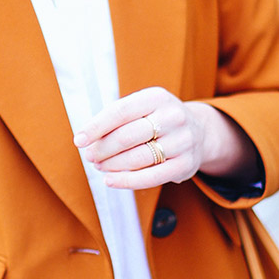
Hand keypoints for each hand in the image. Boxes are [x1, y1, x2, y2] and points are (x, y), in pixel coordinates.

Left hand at [74, 86, 257, 190]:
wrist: (199, 131)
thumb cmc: (157, 119)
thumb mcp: (141, 108)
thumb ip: (116, 118)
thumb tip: (86, 138)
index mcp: (157, 97)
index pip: (120, 111)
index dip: (96, 127)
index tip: (79, 140)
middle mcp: (173, 116)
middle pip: (127, 136)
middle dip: (103, 149)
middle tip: (90, 156)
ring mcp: (182, 141)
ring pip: (138, 158)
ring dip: (112, 165)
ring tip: (99, 166)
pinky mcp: (186, 164)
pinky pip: (151, 177)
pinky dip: (126, 181)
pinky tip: (110, 181)